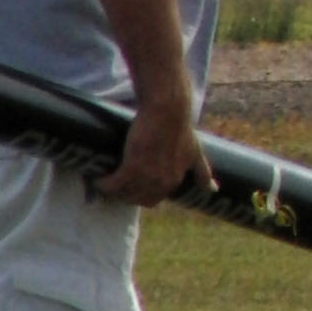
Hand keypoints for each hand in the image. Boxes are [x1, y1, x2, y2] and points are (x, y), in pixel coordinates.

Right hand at [95, 96, 216, 207]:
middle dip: (124, 196)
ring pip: (124, 193)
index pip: (152, 200)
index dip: (138, 196)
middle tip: (113, 187)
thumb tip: (214, 190)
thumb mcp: (195, 152)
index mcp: (175, 181)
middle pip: (136, 199)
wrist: (167, 110)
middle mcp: (162, 183)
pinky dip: (104, 184)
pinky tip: (97, 179)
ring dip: (112, 191)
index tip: (129, 190)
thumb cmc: (180, 127)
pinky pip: (114, 184)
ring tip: (103, 183)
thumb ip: (202, 171)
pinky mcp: (132, 167)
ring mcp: (147, 176)